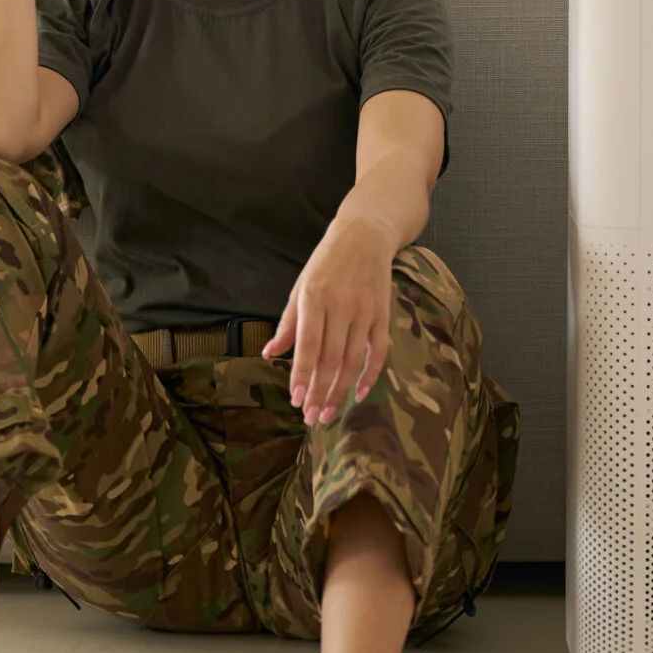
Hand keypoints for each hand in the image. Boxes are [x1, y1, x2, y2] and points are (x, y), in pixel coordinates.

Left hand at [265, 218, 397, 425]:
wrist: (365, 234)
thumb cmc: (326, 262)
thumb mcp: (300, 286)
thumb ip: (288, 323)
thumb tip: (270, 353)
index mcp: (314, 298)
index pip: (308, 344)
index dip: (302, 374)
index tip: (296, 399)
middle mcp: (341, 306)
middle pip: (331, 358)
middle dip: (320, 391)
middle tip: (311, 417)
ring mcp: (364, 311)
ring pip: (353, 360)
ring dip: (340, 390)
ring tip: (328, 412)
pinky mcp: (383, 314)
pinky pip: (378, 351)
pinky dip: (370, 375)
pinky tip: (359, 394)